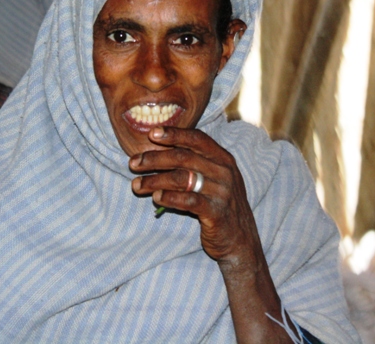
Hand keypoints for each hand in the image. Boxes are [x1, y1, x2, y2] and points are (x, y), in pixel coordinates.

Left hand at [129, 126, 262, 266]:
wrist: (240, 240)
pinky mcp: (216, 212)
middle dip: (154, 159)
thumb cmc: (219, 204)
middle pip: (184, 157)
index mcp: (223, 158)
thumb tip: (158, 150)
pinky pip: (189, 200)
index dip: (174, 134)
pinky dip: (169, 197)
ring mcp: (222, 192)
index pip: (197, 138)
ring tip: (137, 185)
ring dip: (155, 180)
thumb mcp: (214, 178)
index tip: (152, 133)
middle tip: (133, 163)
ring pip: (182, 178)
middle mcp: (224, 172)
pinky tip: (156, 197)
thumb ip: (195, 163)